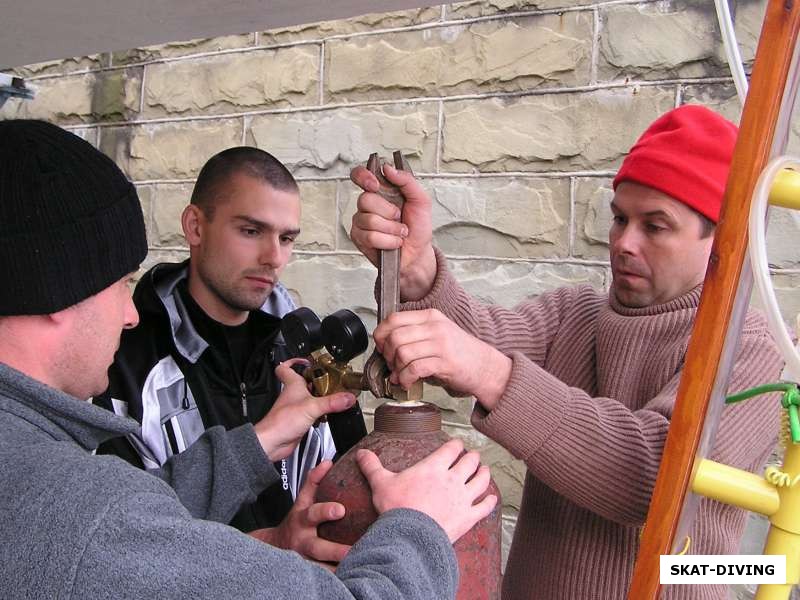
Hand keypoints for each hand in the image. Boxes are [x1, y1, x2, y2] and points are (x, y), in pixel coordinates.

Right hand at [249, 461, 349, 570]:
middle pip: (318, 548)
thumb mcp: (302, 500)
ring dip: (338, 568)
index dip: (325, 511)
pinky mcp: (311, 573)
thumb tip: (328, 462)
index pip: (313, 514)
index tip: (341, 510)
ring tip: (358, 567)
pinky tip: (352, 579)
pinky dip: (337, 580)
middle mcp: (303, 542)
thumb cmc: (296, 520)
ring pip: (321, 568)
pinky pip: (324, 579)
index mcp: (302, 520)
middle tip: (353, 550)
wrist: (275, 547)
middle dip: (335, 549)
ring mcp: (306, 560)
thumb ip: (314, 481)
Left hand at [254, 359, 355, 460]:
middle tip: (332, 380)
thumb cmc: (281, 422)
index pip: (286, 367)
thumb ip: (332, 402)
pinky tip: (327, 415)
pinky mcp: (300, 420)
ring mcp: (297, 407)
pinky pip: (313, 412)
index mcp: (293, 385)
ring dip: (322, 397)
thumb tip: (348, 397)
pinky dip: (321, 413)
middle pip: (306, 382)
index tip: (308, 361)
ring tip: (334, 396)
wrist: (273, 443)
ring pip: (311, 397)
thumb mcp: (312, 407)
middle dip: (319, 381)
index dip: (296, 361)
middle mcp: (294, 395)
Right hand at [349, 163, 436, 300]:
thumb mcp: (421, 200)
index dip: (363, 176)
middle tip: (399, 217)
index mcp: (380, 191)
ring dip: (391, 229)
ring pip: (369, 220)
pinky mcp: (359, 238)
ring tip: (400, 232)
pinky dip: (388, 241)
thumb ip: (407, 181)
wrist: (418, 253)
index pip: (360, 176)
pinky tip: (394, 242)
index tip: (375, 184)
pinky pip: (369, 236)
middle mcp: (368, 205)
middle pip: (365, 199)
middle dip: (388, 211)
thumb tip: (388, 168)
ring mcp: (361, 221)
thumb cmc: (418, 227)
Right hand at [356, 438, 496, 542]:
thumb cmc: (396, 509)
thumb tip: (362, 453)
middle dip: (472, 457)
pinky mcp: (468, 517)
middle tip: (473, 456)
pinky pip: (484, 507)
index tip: (457, 444)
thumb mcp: (381, 484)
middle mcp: (452, 479)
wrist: (410, 537)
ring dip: (484, 474)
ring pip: (481, 480)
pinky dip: (490, 502)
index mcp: (433, 468)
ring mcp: (462, 498)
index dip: (456, 444)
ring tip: (485, 470)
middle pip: (470, 462)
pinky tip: (491, 499)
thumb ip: (372, 467)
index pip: (451, 449)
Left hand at [373, 309, 511, 410]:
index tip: (381, 347)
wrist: (486, 366)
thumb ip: (415, 334)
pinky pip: (414, 369)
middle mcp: (435, 327)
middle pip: (395, 337)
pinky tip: (407, 383)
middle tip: (391, 365)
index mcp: (430, 316)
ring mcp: (441, 344)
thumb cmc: (460, 353)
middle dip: (387, 355)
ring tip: (400, 375)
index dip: (381, 334)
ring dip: (396, 369)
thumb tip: (385, 345)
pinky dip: (405, 379)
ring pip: (403, 353)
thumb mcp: (438, 333)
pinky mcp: (445, 362)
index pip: (394, 319)